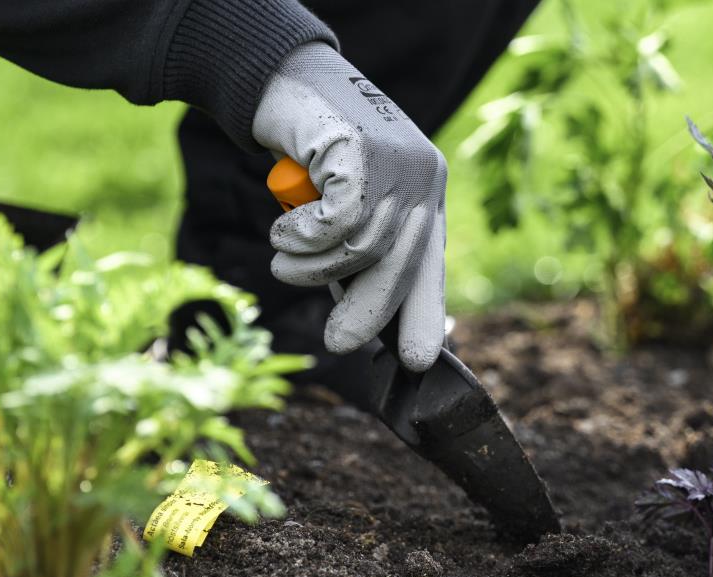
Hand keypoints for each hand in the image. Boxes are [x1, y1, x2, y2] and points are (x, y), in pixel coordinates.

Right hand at [253, 42, 446, 371]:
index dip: (425, 313)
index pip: (431, 265)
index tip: (419, 360)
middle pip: (400, 266)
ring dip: (311, 266)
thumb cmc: (310, 151)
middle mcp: (422, 178)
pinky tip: (283, 232)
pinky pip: (334, 224)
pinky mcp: (362, 153)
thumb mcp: (344, 206)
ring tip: (283, 257)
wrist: (281, 81)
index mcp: (427, 192)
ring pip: (360, 249)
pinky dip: (300, 238)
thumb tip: (365, 327)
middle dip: (368, 312)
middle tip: (338, 344)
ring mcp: (396, 163)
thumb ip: (360, 252)